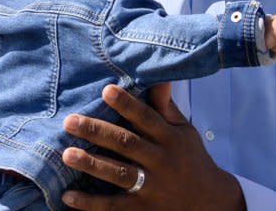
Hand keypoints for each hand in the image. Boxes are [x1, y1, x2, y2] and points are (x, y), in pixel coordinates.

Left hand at [60, 84, 244, 210]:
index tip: (106, 90)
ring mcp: (151, 186)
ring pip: (118, 174)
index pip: (146, 118)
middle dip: (97, 131)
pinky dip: (90, 203)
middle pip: (126, 143)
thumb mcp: (184, 131)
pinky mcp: (142, 209)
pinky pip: (113, 206)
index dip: (127, 104)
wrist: (209, 201)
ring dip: (91, 164)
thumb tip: (159, 79)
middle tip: (70, 121)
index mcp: (170, 138)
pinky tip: (68, 196)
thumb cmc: (191, 158)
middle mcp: (161, 160)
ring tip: (66, 154)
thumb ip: (167, 108)